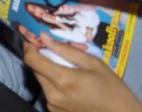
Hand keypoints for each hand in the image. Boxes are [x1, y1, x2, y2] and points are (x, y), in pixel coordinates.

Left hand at [23, 37, 141, 111]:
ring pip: (41, 82)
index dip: (29, 47)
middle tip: (55, 53)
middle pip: (36, 70)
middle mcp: (53, 94)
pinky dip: (54, 86)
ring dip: (48, 73)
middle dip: (41, 59)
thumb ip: (66, 50)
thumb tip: (44, 37)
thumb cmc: (112, 88)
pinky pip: (48, 94)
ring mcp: (54, 106)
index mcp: (62, 79)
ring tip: (68, 71)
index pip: (32, 60)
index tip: (33, 40)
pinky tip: (71, 86)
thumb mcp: (93, 63)